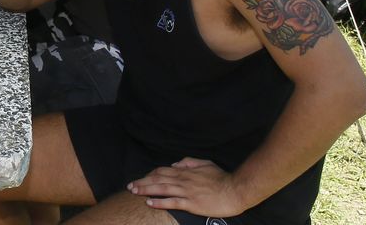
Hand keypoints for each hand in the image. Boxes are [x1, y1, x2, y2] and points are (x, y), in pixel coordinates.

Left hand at [127, 158, 244, 217]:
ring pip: (161, 189)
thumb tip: (176, 163)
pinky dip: (159, 202)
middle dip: (142, 182)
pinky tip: (149, 203)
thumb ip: (190, 162)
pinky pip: (172, 202)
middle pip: (158, 179)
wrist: (235, 190)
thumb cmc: (222, 178)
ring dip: (146, 190)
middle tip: (130, 186)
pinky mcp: (191, 203)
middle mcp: (183, 180)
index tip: (141, 178)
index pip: (162, 171)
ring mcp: (186, 191)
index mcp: (186, 171)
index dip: (150, 174)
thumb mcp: (205, 163)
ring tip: (134, 192)